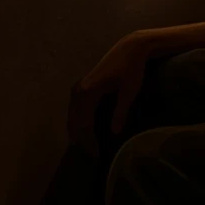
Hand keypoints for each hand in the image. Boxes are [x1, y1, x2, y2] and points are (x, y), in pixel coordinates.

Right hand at [66, 33, 154, 156]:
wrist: (131, 47)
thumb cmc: (132, 68)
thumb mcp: (129, 91)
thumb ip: (120, 112)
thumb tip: (114, 133)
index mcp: (88, 92)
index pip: (85, 124)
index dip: (90, 142)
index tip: (97, 156)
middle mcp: (79, 90)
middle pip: (75, 122)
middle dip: (82, 140)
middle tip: (93, 156)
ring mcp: (79, 87)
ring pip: (73, 116)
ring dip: (79, 132)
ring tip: (89, 147)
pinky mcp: (83, 85)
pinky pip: (76, 109)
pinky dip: (79, 122)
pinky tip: (86, 131)